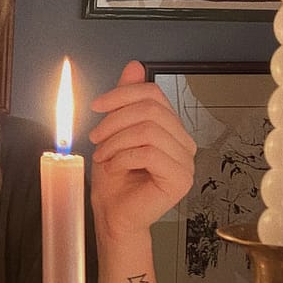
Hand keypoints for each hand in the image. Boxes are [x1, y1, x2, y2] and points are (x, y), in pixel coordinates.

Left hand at [88, 61, 195, 242]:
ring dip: (116, 142)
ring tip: (103, 157)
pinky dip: (123, 158)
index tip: (96, 106)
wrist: (113, 217)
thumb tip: (134, 66)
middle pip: (151, 110)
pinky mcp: (180, 179)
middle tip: (95, 140)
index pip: (154, 95)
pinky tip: (114, 168)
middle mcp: (184, 143)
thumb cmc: (114, 182)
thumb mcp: (113, 134)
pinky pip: (149, 153)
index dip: (123, 95)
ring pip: (148, 130)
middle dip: (114, 122)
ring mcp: (186, 162)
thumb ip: (125, 101)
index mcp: (171, 129)